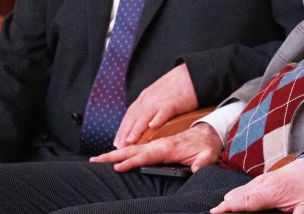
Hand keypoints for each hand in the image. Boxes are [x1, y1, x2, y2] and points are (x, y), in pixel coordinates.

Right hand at [90, 123, 222, 172]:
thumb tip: (196, 170)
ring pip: (132, 149)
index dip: (132, 162)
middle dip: (114, 155)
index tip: (117, 168)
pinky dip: (122, 152)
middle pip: (133, 150)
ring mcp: (156, 145)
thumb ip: (202, 163)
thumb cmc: (206, 146)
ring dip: (114, 153)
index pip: (146, 156)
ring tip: (96, 159)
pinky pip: (136, 150)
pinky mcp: (155, 147)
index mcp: (168, 148)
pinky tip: (112, 158)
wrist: (207, 134)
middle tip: (95, 161)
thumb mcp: (208, 155)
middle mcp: (159, 145)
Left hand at [113, 63, 197, 147]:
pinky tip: (153, 126)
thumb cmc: (178, 86)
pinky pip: (164, 111)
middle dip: (125, 132)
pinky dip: (157, 118)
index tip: (117, 141)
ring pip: (145, 115)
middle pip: (134, 116)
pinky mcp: (173, 101)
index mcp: (146, 97)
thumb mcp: (159, 94)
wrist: (193, 74)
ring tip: (130, 141)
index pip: (130, 114)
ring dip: (136, 128)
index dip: (122, 128)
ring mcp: (160, 100)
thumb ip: (151, 106)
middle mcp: (149, 98)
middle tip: (119, 146)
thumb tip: (146, 122)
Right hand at [211, 157, 303, 213]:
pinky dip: (236, 197)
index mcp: (270, 192)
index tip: (215, 211)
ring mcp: (260, 181)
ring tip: (220, 212)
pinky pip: (244, 189)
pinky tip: (232, 204)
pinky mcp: (261, 180)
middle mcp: (262, 184)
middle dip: (224, 206)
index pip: (245, 200)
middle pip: (236, 196)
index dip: (229, 206)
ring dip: (229, 202)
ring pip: (238, 191)